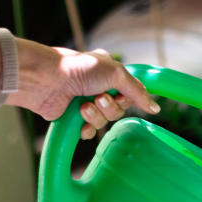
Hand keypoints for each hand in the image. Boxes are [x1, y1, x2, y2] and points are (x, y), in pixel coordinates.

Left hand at [17, 47, 160, 138]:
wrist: (46, 81)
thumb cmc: (78, 69)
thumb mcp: (115, 73)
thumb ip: (137, 91)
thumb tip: (155, 108)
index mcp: (109, 73)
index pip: (131, 92)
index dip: (130, 97)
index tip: (124, 96)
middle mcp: (99, 87)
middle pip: (120, 109)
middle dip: (110, 107)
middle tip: (98, 98)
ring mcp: (86, 103)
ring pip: (106, 120)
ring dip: (97, 115)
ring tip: (83, 106)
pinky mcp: (75, 118)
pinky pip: (91, 132)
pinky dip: (87, 128)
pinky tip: (80, 120)